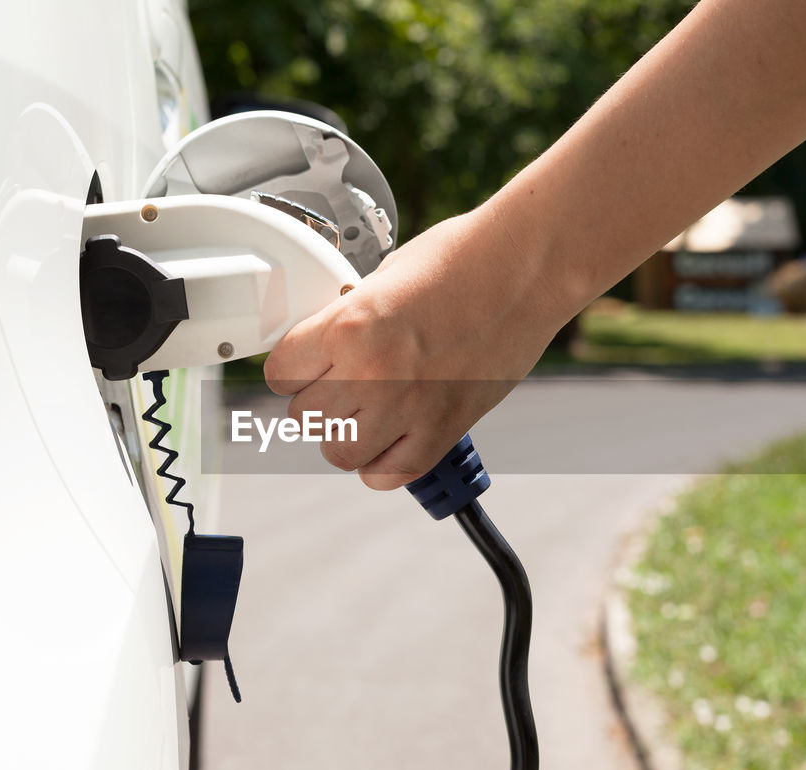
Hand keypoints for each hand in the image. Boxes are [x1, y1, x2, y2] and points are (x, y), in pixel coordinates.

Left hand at [264, 204, 566, 489]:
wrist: (526, 268)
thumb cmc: (464, 258)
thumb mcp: (384, 276)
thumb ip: (349, 317)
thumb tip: (327, 343)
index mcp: (350, 327)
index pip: (279, 372)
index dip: (291, 367)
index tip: (304, 365)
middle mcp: (372, 373)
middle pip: (304, 417)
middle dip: (318, 399)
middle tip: (340, 383)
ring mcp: (407, 408)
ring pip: (338, 452)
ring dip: (345, 435)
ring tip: (365, 413)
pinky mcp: (442, 432)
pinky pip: (387, 475)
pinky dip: (383, 462)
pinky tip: (392, 436)